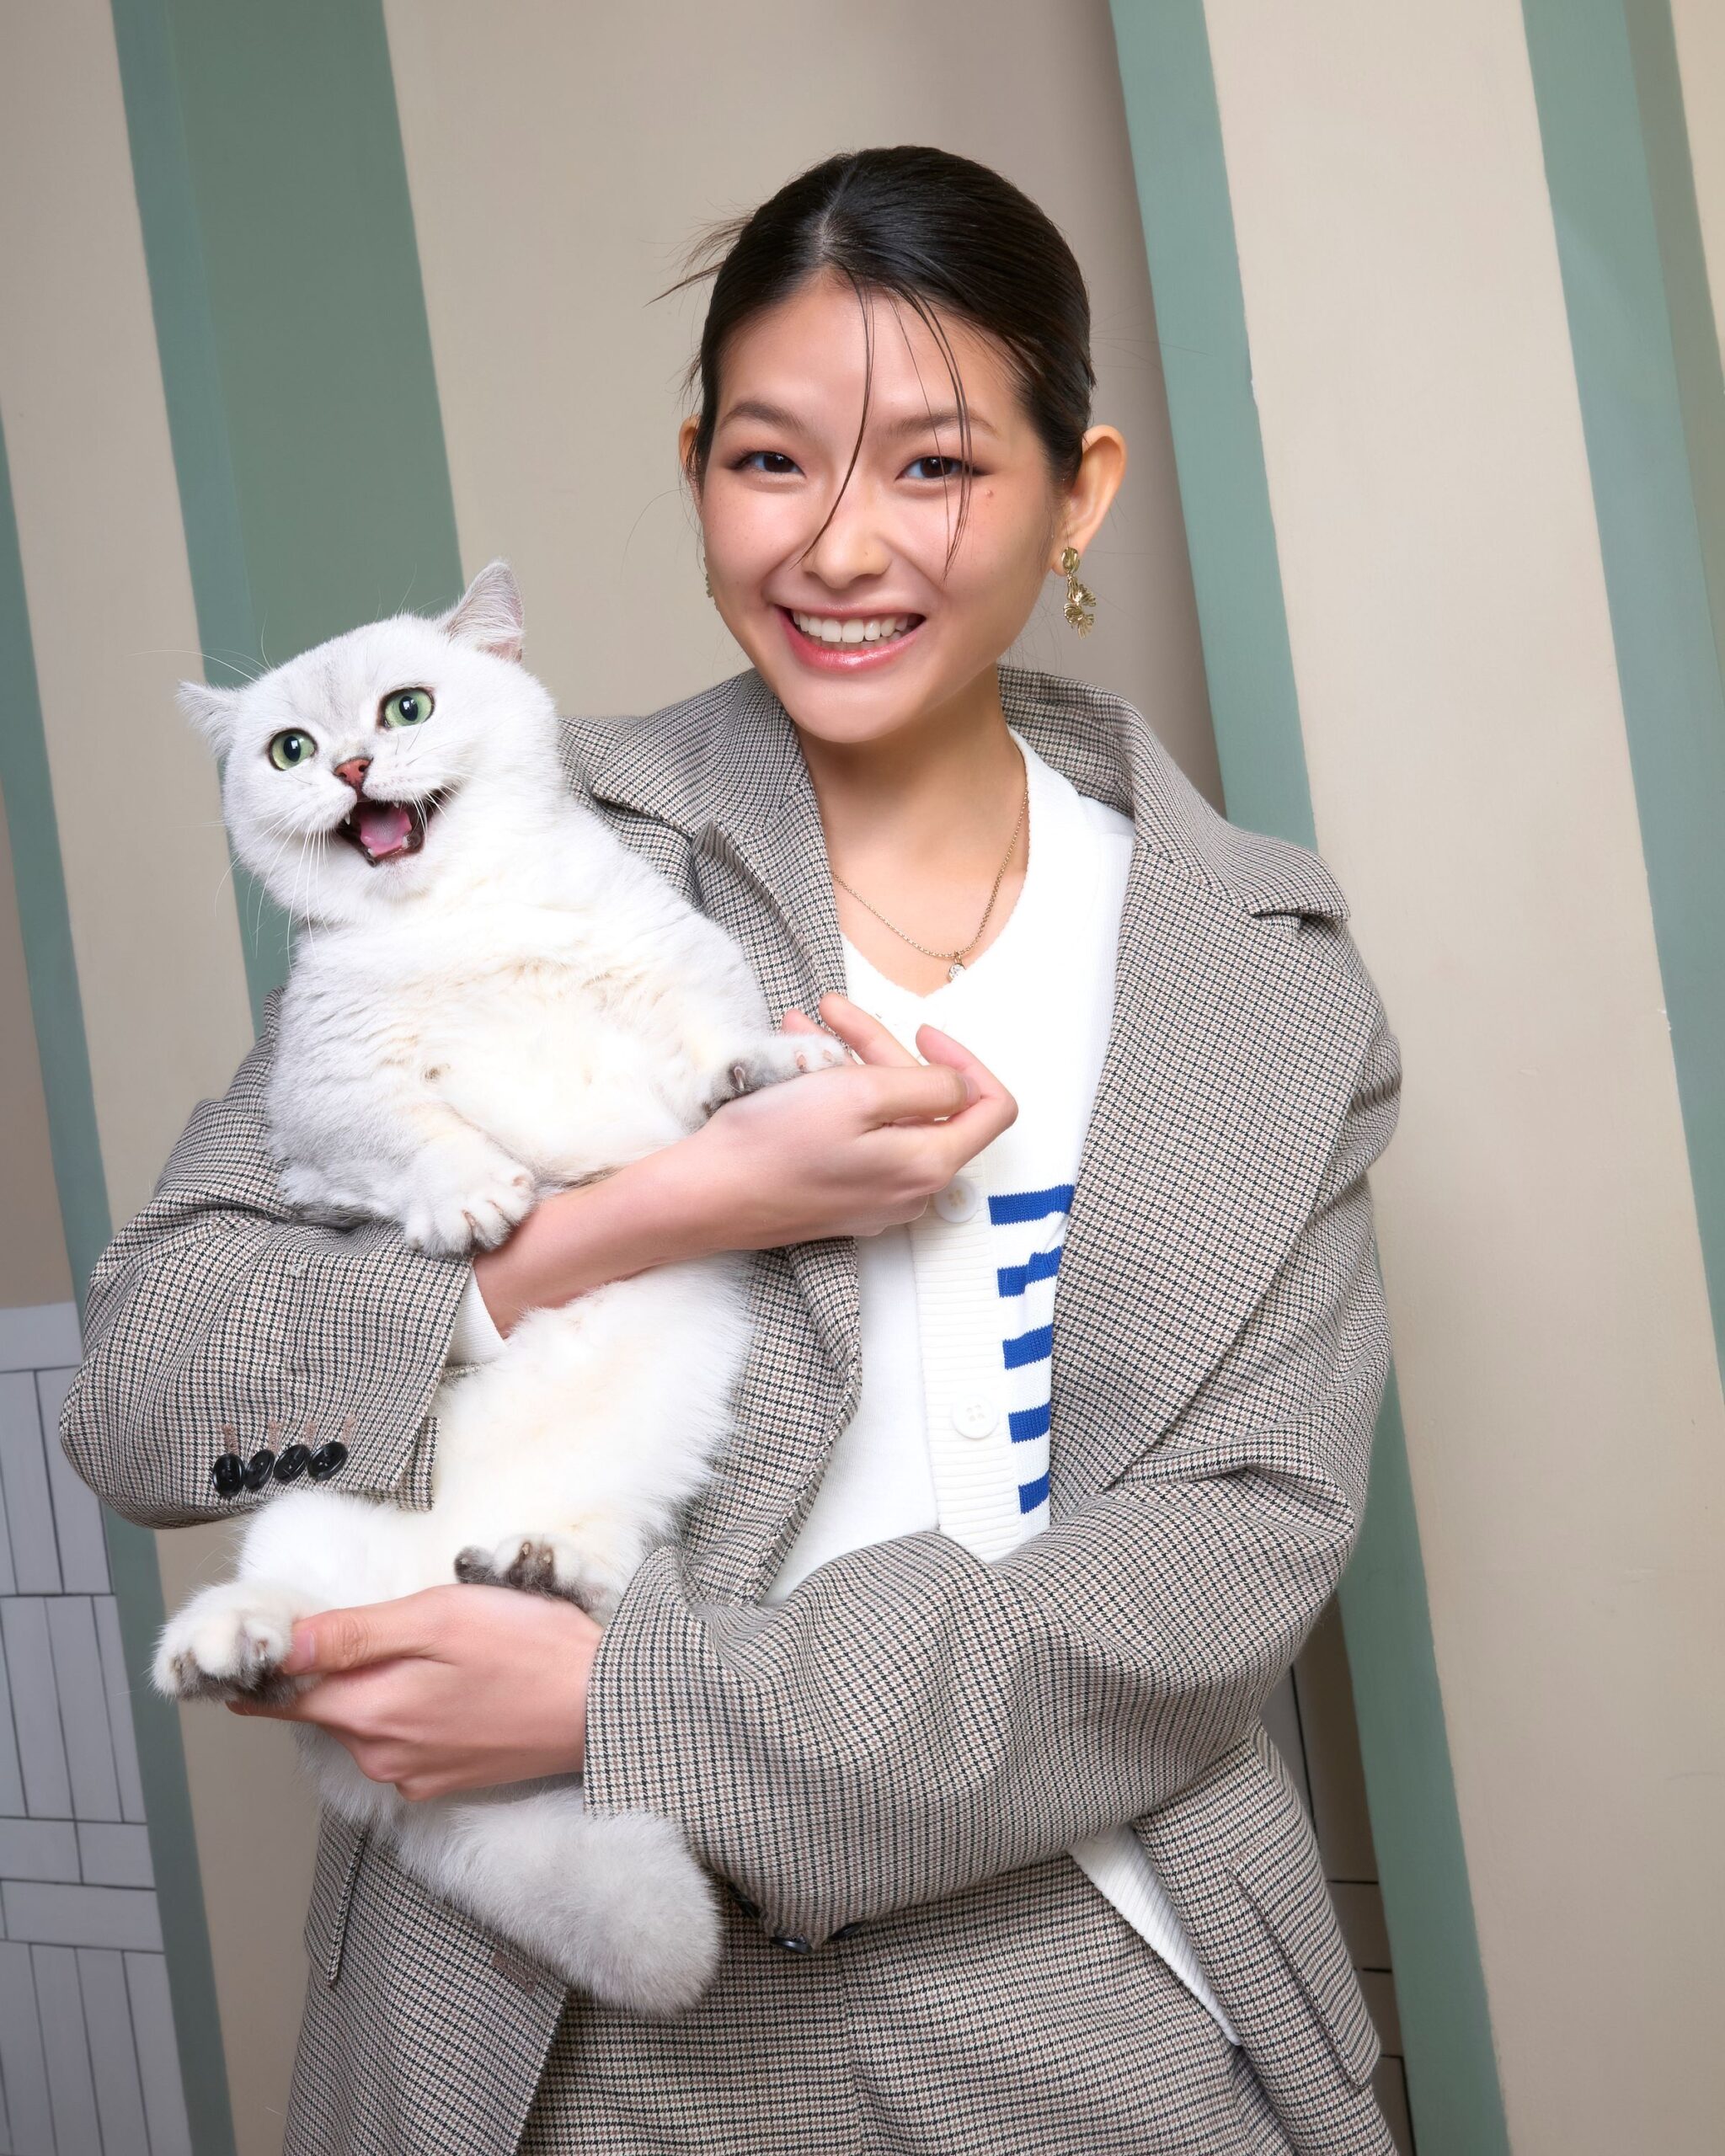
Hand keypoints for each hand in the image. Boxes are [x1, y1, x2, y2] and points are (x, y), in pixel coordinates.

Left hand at [227, 1584, 597, 1800]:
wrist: (605, 1708)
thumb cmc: (530, 1650)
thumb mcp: (440, 1618)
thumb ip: (355, 1635)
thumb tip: (281, 1643)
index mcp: (371, 1710)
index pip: (284, 1696)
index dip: (264, 1671)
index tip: (251, 1651)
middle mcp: (381, 1755)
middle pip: (327, 1708)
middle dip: (330, 1671)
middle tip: (364, 1627)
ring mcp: (414, 1774)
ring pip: (365, 1724)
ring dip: (376, 1690)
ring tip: (425, 1651)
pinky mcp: (446, 1782)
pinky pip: (401, 1745)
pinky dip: (409, 1714)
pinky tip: (448, 1687)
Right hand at [685, 990, 1016, 1244]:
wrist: (707, 1195)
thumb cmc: (776, 1144)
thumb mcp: (861, 1092)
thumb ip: (929, 1086)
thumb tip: (960, 1086)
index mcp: (929, 1164)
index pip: (992, 1109)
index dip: (966, 1060)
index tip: (924, 1033)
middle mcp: (912, 1189)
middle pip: (928, 1104)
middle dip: (884, 1050)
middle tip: (837, 1012)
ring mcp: (878, 1196)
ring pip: (887, 1115)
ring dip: (852, 1064)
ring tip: (805, 1027)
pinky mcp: (845, 1196)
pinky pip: (859, 1136)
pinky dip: (836, 1094)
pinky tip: (800, 1062)